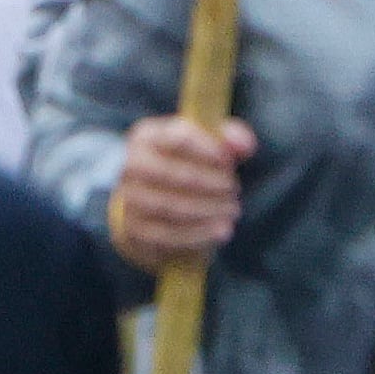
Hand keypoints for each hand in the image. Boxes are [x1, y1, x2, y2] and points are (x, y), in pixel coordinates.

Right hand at [108, 115, 255, 268]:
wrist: (152, 204)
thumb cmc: (185, 166)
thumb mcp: (204, 145)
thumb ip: (229, 139)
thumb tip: (244, 145)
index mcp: (147, 137)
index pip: (177, 138)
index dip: (206, 150)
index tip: (229, 162)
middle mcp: (132, 166)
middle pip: (173, 175)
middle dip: (211, 184)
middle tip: (234, 190)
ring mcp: (130, 201)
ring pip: (170, 208)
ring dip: (208, 211)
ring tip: (232, 211)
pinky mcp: (135, 232)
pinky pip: (167, 237)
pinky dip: (199, 235)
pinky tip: (220, 231)